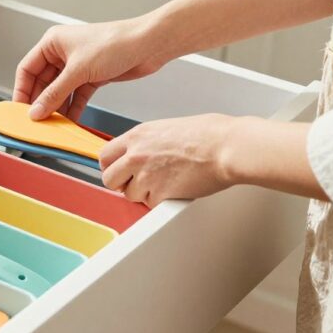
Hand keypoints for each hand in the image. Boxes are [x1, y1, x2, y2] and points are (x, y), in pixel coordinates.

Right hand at [13, 19, 168, 120]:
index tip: (19, 110)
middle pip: (42, 83)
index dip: (22, 90)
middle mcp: (62, 53)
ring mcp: (77, 66)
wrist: (149, 45)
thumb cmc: (116, 42)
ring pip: (59, 92)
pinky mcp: (91, 77)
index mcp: (53, 43)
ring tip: (53, 125)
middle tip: (36, 121)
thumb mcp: (79, 70)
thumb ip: (55, 93)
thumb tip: (36, 111)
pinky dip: (72, 109)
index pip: (27, 69)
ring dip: (56, 108)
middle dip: (40, 102)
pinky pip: (75, 96)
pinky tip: (70, 121)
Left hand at [99, 114, 238, 206]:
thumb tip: (143, 151)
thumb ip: (148, 141)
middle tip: (136, 183)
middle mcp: (136, 156)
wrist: (227, 148)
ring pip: (130, 195)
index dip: (111, 166)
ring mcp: (146, 176)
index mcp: (137, 136)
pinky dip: (161, 202)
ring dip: (144, 193)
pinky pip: (151, 205)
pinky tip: (175, 189)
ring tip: (165, 183)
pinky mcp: (160, 194)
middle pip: (109, 179)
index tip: (118, 171)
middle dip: (121, 184)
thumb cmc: (209, 135)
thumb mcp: (168, 128)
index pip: (105, 156)